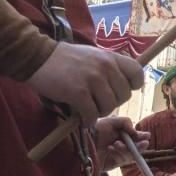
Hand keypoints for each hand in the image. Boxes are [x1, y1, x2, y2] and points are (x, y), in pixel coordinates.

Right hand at [25, 43, 143, 126]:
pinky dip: (88, 120)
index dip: (132, 86)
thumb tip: (125, 84)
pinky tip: (82, 117)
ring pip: (110, 106)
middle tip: (99, 102)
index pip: (137, 73)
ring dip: (100, 112)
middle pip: (124, 95)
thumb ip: (109, 67)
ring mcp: (92, 79)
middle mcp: (105, 66)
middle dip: (114, 103)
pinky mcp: (78, 92)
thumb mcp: (94, 55)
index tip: (120, 90)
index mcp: (111, 57)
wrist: (38, 57)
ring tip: (89, 109)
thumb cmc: (66, 59)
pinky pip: (92, 114)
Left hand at [95, 116, 149, 169]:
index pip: (135, 137)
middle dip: (139, 146)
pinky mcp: (112, 164)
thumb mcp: (112, 120)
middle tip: (144, 143)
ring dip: (126, 149)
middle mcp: (120, 144)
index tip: (146, 136)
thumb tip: (136, 133)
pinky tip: (110, 149)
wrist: (82, 140)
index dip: (141, 137)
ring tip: (116, 144)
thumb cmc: (95, 128)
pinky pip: (122, 161)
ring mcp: (116, 154)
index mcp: (121, 134)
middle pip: (136, 148)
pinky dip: (118, 154)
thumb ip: (126, 122)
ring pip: (130, 155)